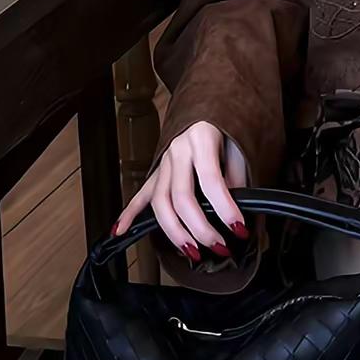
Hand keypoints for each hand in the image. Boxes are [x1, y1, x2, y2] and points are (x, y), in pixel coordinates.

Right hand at [112, 120, 249, 263]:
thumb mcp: (239, 147)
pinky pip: (140, 195)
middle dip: (200, 228)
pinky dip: (129, 214)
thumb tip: (236, 209)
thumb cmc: (225, 127)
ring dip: (174, 232)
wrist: (208, 107)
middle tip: (218, 246)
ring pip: (160, 202)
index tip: (239, 228)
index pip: (211, 181)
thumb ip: (237, 177)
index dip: (225, 208)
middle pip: (181, 197)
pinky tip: (120, 231)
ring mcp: (163, 163)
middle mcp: (177, 151)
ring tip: (192, 251)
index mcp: (200, 140)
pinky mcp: (156, 172)